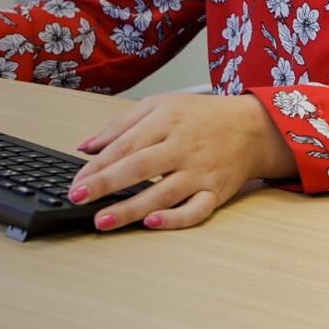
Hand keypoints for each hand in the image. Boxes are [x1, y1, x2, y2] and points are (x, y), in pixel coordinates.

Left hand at [70, 93, 296, 231]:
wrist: (252, 128)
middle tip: (77, 197)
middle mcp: (182, 147)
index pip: (125, 145)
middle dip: (105, 184)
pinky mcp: (216, 193)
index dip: (98, 165)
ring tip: (102, 221)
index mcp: (166, 121)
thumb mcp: (159, 105)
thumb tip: (87, 146)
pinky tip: (151, 223)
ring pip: (162, 193)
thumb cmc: (200, 115)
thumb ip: (121, 126)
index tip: (76, 181)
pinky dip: (174, 219)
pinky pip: (195, 210)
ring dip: (130, 209)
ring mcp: (200, 172)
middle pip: (139, 167)